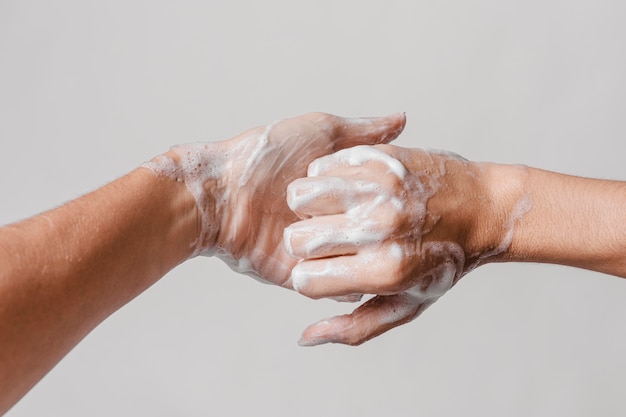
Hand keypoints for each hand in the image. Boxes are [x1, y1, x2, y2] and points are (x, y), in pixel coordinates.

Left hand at [144, 113, 405, 286]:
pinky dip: (344, 279)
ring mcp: (318, 250)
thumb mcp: (321, 131)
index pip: (381, 202)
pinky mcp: (302, 274)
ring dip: (357, 251)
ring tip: (347, 236)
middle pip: (376, 235)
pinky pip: (339, 287)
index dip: (390, 197)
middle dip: (376, 229)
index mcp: (337, 194)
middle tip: (375, 220)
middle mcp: (330, 223)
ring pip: (362, 263)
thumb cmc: (264, 155)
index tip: (397, 192)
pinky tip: (347, 261)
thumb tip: (400, 120)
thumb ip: (363, 131)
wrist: (219, 193)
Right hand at [285, 144, 528, 344]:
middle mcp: (379, 228)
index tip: (332, 268)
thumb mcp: (406, 304)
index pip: (304, 279)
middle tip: (335, 238)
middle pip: (296, 238)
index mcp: (385, 271)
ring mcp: (378, 188)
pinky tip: (352, 189)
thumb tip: (305, 338)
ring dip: (312, 206)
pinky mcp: (379, 158)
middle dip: (307, 242)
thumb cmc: (443, 261)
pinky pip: (321, 166)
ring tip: (337, 211)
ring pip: (300, 195)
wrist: (485, 208)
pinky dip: (328, 178)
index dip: (312, 276)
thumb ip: (355, 327)